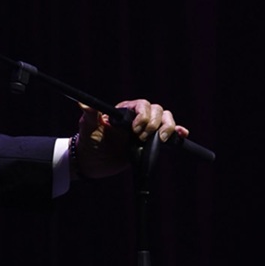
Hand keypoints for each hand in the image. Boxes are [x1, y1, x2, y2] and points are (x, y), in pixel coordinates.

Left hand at [74, 98, 188, 178]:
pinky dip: (177, 133)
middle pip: (157, 110)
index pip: (141, 105)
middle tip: (140, 138)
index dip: (143, 115)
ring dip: (167, 127)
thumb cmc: (89, 142)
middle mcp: (137, 117)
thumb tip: (83, 103)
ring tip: (159, 140)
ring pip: (166, 119)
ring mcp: (146, 130)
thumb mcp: (88, 128)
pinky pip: (169, 134)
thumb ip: (90, 116)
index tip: (135, 129)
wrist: (93, 162)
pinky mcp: (151, 142)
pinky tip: (181, 134)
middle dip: (153, 124)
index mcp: (125, 111)